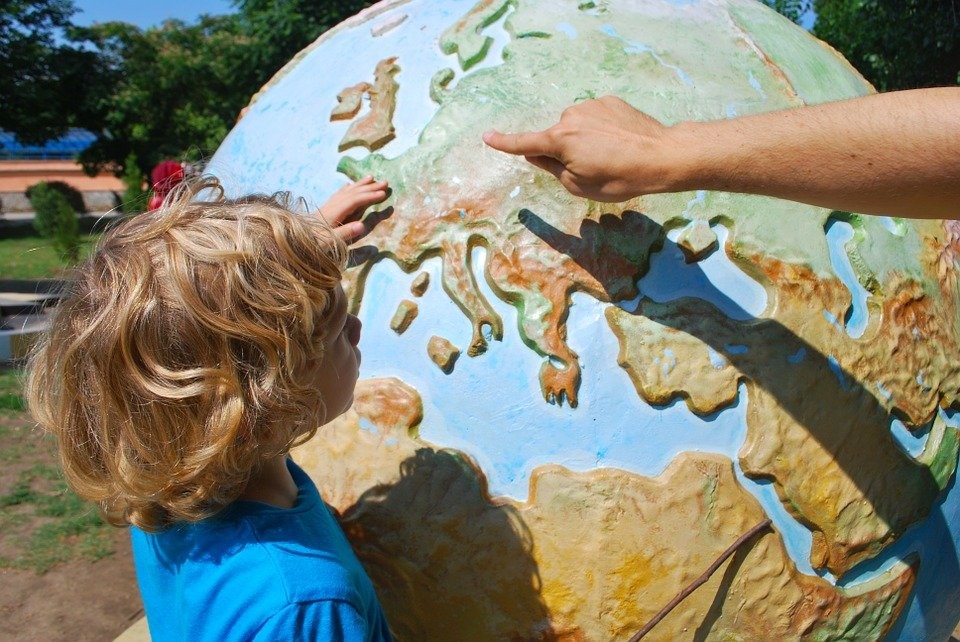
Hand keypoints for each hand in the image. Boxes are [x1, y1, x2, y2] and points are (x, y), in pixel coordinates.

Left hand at [316, 175, 388, 239]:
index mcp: (333, 214)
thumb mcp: (329, 242)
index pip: (354, 201)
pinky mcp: (323, 210)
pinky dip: (346, 189)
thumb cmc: (312, 245)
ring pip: (345, 192)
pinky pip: (338, 195)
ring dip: (359, 184)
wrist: (292, 243)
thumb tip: (362, 225)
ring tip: (371, 177)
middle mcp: (330, 207)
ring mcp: (326, 207)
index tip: (384, 194)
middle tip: (385, 182)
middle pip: (351, 193)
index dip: (369, 196)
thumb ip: (345, 233)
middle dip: (369, 187)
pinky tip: (349, 185)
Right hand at [483, 95, 675, 201]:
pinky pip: (595, 117)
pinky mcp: (610, 101)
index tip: (487, 137)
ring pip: (577, 127)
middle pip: (556, 137)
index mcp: (560, 140)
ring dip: (585, 140)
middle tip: (592, 169)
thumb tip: (536, 154)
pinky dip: (601, 130)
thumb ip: (553, 168)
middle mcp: (571, 117)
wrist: (661, 156)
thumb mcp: (579, 185)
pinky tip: (620, 142)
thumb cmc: (619, 178)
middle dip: (565, 152)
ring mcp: (591, 106)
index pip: (524, 143)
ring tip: (611, 156)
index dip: (504, 143)